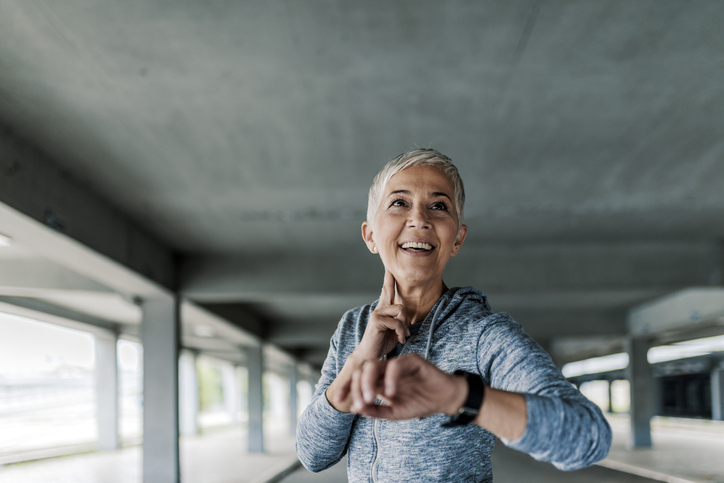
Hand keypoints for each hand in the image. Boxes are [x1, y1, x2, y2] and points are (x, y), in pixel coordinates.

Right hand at [325, 269, 409, 411]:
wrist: (370, 357)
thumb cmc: (382, 345)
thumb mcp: (394, 332)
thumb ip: (399, 322)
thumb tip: (408, 319)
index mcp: (383, 310)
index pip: (387, 291)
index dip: (388, 279)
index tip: (389, 267)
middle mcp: (379, 309)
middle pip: (401, 305)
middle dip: (406, 321)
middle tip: (403, 334)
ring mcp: (376, 314)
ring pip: (401, 312)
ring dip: (404, 327)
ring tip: (401, 338)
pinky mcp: (376, 320)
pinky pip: (396, 322)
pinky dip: (400, 332)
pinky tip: (398, 340)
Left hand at [350, 354, 466, 419]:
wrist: (445, 400)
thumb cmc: (421, 403)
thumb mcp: (394, 413)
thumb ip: (376, 411)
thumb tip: (356, 409)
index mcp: (380, 379)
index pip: (359, 379)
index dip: (349, 390)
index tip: (344, 404)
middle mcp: (386, 369)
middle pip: (363, 370)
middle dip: (357, 386)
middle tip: (361, 403)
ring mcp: (398, 363)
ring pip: (375, 365)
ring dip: (368, 382)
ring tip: (370, 398)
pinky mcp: (412, 360)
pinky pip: (396, 365)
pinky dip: (390, 379)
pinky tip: (391, 393)